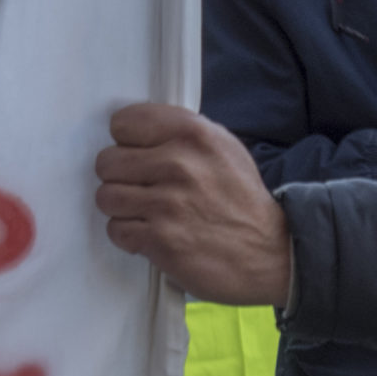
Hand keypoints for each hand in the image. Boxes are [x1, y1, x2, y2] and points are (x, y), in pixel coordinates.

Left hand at [96, 103, 292, 305]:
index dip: (130, 142)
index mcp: (196, 134)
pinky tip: (155, 234)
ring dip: (123, 208)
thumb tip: (136, 134)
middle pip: (107, 161)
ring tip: (150, 213)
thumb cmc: (242, 202)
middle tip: (145, 189)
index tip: (141, 155)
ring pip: (106, 196)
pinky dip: (131, 236)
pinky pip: (116, 230)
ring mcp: (168, 203)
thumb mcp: (224, 149)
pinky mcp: (159, 239)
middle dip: (122, 178)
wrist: (270, 252)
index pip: (124, 123)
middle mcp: (180, 163)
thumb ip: (181, 135)